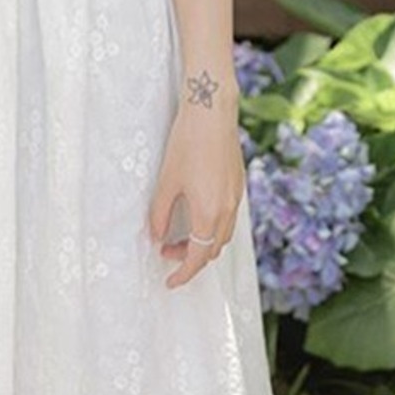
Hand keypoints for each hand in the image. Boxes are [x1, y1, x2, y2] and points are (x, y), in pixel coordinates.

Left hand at [148, 101, 244, 290]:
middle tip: (166, 250)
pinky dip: (212, 227)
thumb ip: (160, 213)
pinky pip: (228, 218)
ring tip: (179, 234)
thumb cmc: (187, 143)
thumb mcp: (166, 181)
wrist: (212, 113)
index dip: (183, 273)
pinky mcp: (238, 185)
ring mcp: (236, 197)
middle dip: (190, 258)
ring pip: (223, 235)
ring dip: (203, 243)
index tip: (170, 281)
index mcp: (209, 213)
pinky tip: (196, 215)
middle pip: (213, 250)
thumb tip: (156, 235)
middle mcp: (228, 210)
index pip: (198, 257)